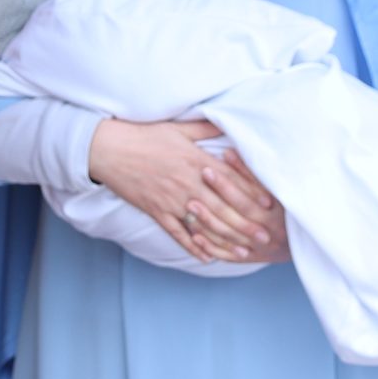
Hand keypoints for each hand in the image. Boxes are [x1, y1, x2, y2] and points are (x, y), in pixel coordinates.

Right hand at [87, 118, 284, 263]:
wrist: (108, 148)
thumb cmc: (144, 134)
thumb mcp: (178, 127)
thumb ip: (206, 128)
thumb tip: (227, 121)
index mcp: (196, 161)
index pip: (231, 181)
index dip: (251, 194)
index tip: (268, 207)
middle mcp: (188, 183)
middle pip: (223, 208)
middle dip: (246, 225)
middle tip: (265, 238)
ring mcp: (172, 200)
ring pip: (204, 226)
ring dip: (225, 241)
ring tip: (244, 253)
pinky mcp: (156, 211)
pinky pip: (177, 233)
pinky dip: (192, 247)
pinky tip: (206, 257)